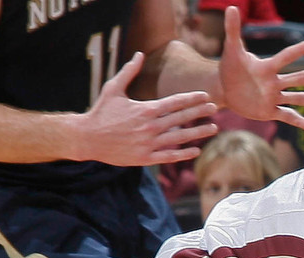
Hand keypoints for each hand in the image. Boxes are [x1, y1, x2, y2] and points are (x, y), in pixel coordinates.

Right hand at [79, 52, 218, 164]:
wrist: (88, 138)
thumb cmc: (101, 112)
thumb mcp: (113, 89)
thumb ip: (129, 72)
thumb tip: (139, 54)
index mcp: (145, 109)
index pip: (174, 102)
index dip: (191, 99)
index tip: (205, 96)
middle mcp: (150, 127)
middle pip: (181, 118)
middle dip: (200, 112)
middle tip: (215, 108)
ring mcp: (149, 143)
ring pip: (179, 138)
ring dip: (198, 133)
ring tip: (213, 128)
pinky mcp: (146, 158)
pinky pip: (169, 156)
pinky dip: (183, 154)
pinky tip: (196, 150)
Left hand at [218, 7, 303, 131]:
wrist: (224, 89)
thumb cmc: (229, 68)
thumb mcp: (231, 50)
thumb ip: (233, 30)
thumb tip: (232, 7)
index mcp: (268, 67)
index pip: (287, 57)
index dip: (301, 50)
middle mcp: (275, 82)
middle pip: (301, 78)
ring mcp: (274, 97)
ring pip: (300, 98)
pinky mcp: (270, 112)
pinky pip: (288, 116)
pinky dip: (300, 122)